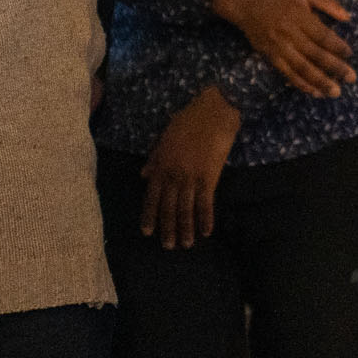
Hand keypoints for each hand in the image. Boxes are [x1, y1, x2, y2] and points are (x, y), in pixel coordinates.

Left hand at [140, 86, 240, 248]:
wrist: (214, 111)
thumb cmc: (189, 120)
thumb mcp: (165, 137)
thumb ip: (155, 157)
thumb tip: (143, 175)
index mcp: (161, 165)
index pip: (151, 196)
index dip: (149, 215)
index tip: (147, 232)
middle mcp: (173, 174)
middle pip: (168, 207)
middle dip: (167, 228)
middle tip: (167, 246)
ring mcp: (192, 177)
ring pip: (186, 209)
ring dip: (185, 228)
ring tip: (185, 245)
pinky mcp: (210, 177)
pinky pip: (206, 203)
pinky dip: (206, 218)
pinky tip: (206, 232)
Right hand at [210, 0, 356, 97]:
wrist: (247, 4)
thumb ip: (327, 2)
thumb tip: (347, 17)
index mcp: (300, 16)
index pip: (322, 35)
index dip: (337, 46)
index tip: (350, 54)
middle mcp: (290, 33)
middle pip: (315, 54)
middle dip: (335, 67)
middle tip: (352, 78)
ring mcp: (279, 47)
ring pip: (302, 68)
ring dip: (320, 81)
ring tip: (335, 92)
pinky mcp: (271, 57)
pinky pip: (288, 73)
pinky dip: (302, 84)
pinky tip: (315, 92)